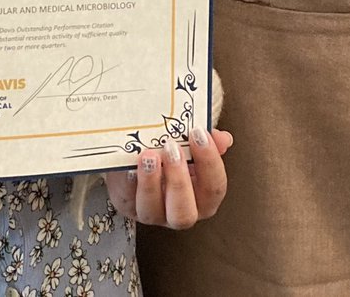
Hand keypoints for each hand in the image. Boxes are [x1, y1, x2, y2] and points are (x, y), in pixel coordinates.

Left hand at [105, 127, 232, 228]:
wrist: (136, 152)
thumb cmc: (170, 149)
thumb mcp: (190, 143)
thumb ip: (207, 141)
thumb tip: (223, 139)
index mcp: (201, 197)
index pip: (214, 189)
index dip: (209, 163)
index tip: (199, 134)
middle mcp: (177, 211)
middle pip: (184, 215)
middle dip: (179, 181)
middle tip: (172, 148)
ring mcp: (150, 211)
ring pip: (151, 211)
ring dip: (151, 183)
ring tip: (148, 155)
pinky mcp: (126, 203)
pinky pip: (126, 198)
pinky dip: (128, 180)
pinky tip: (128, 163)